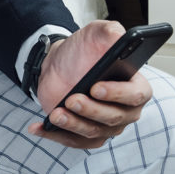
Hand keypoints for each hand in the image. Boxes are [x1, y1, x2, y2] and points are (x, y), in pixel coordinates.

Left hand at [27, 20, 152, 148]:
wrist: (59, 64)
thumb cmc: (83, 51)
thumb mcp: (97, 33)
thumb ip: (110, 31)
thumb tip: (119, 36)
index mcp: (135, 86)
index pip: (136, 95)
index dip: (118, 94)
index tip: (95, 87)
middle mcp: (124, 110)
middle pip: (113, 118)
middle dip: (91, 110)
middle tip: (72, 99)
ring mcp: (105, 125)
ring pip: (94, 132)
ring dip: (73, 124)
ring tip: (56, 113)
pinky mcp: (85, 134)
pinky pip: (74, 142)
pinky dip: (55, 136)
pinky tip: (38, 127)